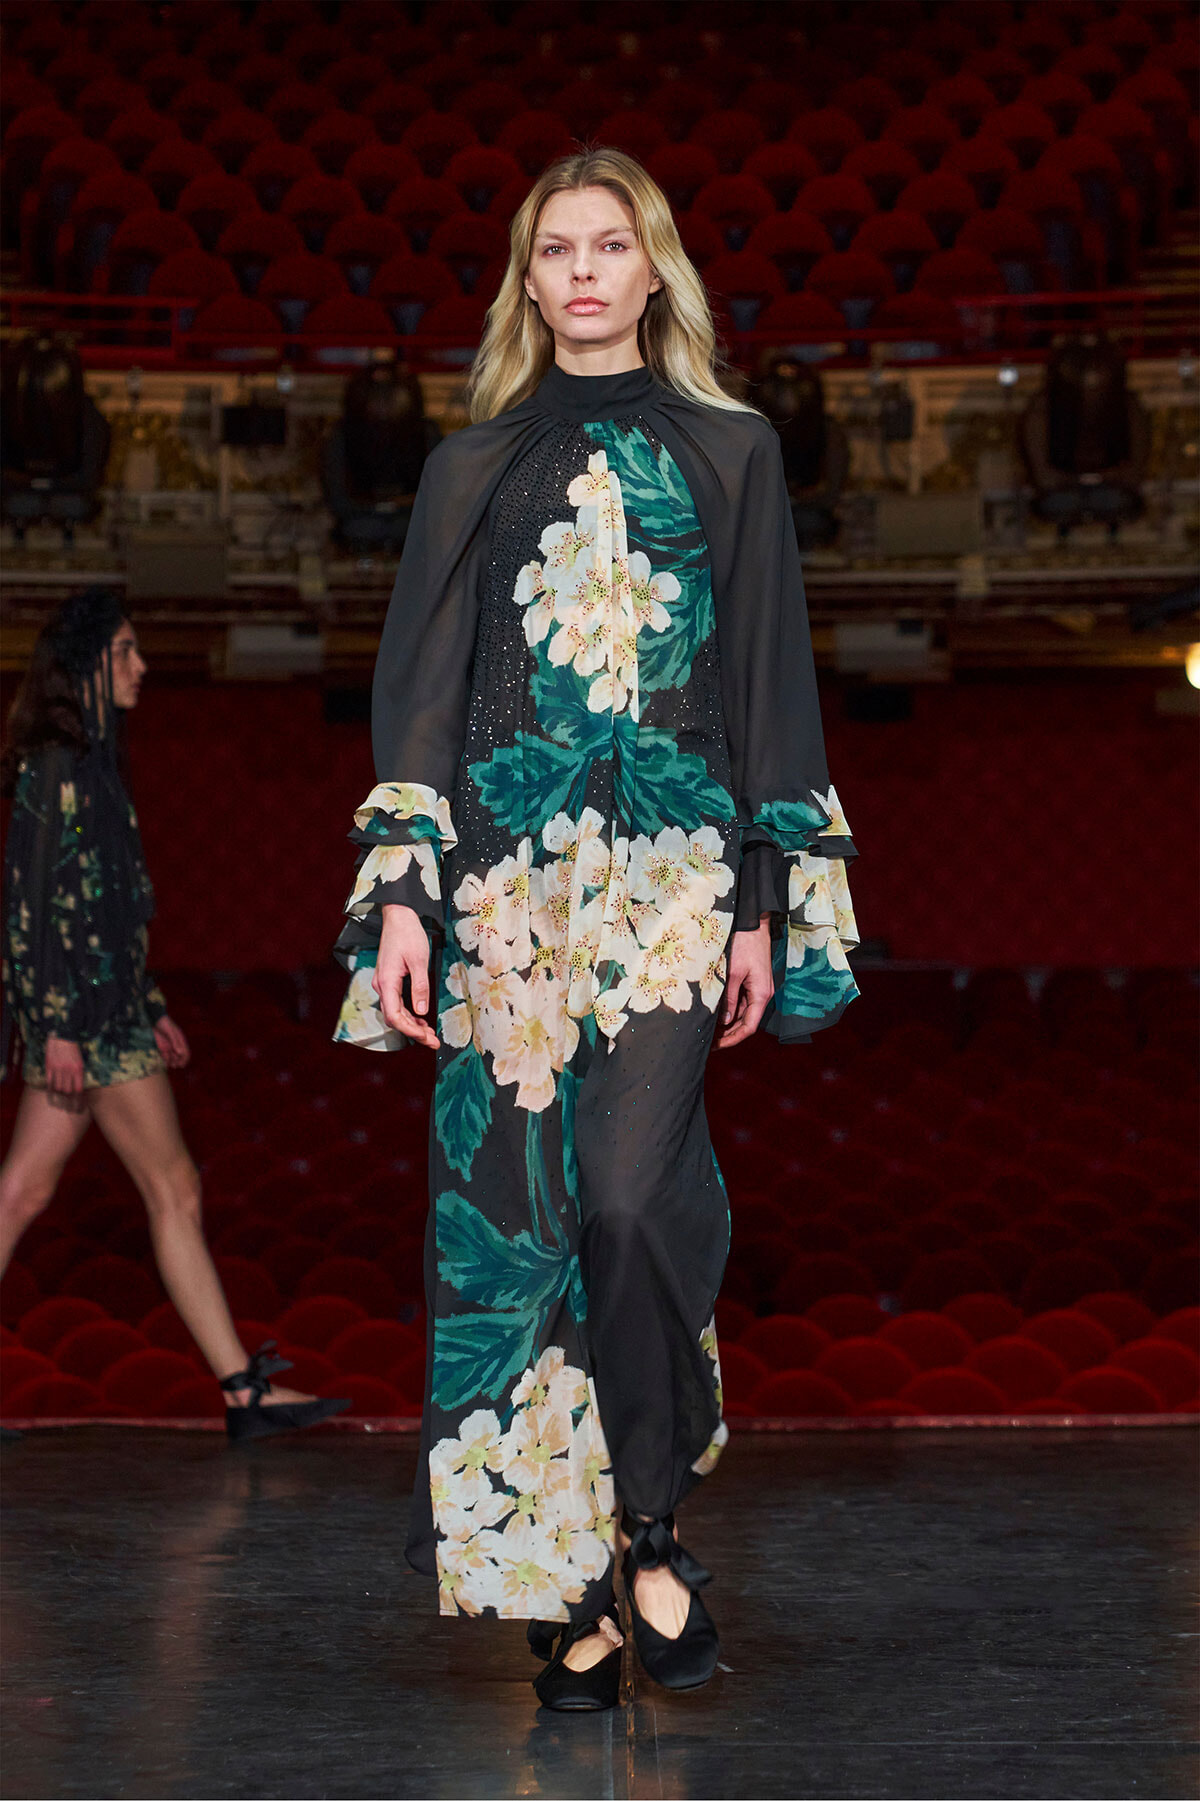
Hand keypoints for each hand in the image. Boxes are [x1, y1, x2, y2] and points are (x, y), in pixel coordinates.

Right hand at [44, 1034, 85, 1106]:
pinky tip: (51, 1095)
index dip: (79, 1101)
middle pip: (68, 1092)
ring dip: (60, 1096)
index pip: (79, 1090)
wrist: (63, 1037)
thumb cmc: (73, 1050)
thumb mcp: (80, 1062)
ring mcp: (58, 1069)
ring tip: (61, 1102)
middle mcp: (68, 1070)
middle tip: (68, 1109)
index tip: (79, 1108)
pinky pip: (49, 1082)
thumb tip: (79, 1090)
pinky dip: (50, 1090)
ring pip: (58, 1088)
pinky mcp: (49, 1067)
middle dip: (68, 1101)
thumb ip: (79, 1075)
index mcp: (78, 1069)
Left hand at [153, 1015, 189, 1067]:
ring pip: (173, 1057)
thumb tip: (180, 1052)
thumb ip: (175, 1042)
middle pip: (180, 1056)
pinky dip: (166, 1061)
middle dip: (179, 1062)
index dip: (185, 1059)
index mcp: (180, 1040)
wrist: (154, 1020)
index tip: (182, 1064)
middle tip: (175, 1066)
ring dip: (173, 1062)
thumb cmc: (164, 1023)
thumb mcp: (170, 1032)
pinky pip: (165, 1056)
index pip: (186, 1052)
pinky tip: (165, 1064)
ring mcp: (169, 1046)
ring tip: (171, 1065)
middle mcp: (176, 1045)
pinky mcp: (162, 1047)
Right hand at [375, 904, 439, 1048]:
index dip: (410, 1031)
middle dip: (413, 1032)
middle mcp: (382, 985)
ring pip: (395, 1012)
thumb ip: (420, 986)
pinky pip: (396, 1003)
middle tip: (433, 1042)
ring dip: (411, 1025)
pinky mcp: (389, 979)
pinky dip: (408, 1014)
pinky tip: (421, 1020)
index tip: (427, 1038)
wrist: (398, 916)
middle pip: (394, 1017)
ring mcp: (384, 983)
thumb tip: (422, 1011)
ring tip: (430, 1034)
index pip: (394, 1015)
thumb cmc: (408, 934)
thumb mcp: (419, 960)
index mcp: (387, 982)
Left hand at [714, 918, 772, 1048]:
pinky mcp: (754, 982)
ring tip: (711, 1031)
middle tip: (710, 1042)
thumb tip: (725, 1021)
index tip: (718, 1046)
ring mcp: (759, 988)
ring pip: (744, 1014)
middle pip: (747, 1022)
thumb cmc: (744, 944)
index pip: (749, 1027)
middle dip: (730, 1034)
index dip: (733, 1039)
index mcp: (761, 994)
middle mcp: (763, 994)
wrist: (753, 923)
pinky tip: (718, 1015)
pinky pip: (743, 1002)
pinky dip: (731, 1011)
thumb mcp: (733, 973)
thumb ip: (729, 998)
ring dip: (729, 1024)